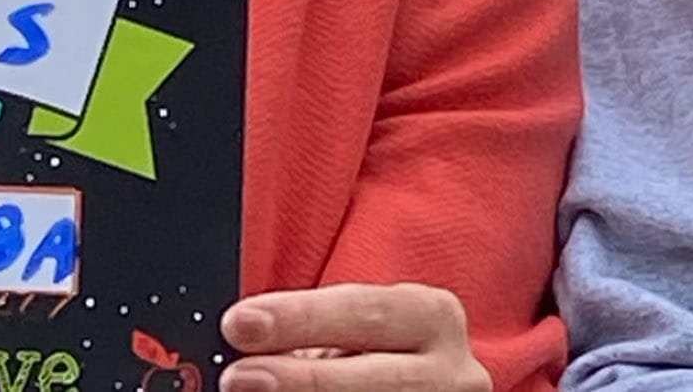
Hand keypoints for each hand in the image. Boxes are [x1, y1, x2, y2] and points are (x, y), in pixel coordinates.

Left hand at [219, 283, 484, 391]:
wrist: (414, 391)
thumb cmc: (374, 360)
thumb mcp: (355, 335)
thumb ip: (310, 331)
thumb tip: (245, 333)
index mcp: (432, 317)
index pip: (366, 310)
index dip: (301, 318)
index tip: (240, 323)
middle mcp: (453, 370)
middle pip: (377, 377)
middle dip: (304, 380)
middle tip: (239, 379)